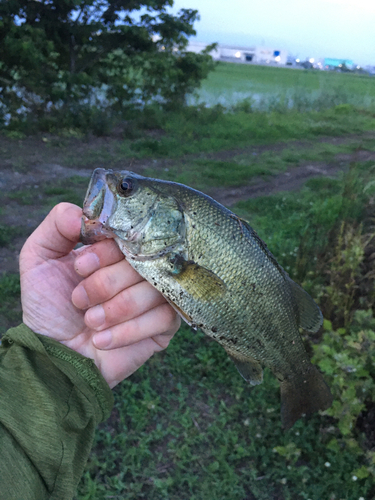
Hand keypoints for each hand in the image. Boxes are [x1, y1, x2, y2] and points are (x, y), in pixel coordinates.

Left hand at [20, 203, 179, 387]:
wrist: (56, 354)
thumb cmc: (50, 305)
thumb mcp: (40, 258)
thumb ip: (57, 225)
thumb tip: (85, 213)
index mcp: (118, 246)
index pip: (129, 233)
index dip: (104, 250)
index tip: (80, 267)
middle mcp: (142, 266)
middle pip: (143, 261)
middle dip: (104, 284)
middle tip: (79, 300)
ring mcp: (158, 293)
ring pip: (153, 289)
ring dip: (113, 309)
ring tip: (90, 321)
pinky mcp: (167, 323)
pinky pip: (163, 317)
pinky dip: (126, 331)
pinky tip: (103, 340)